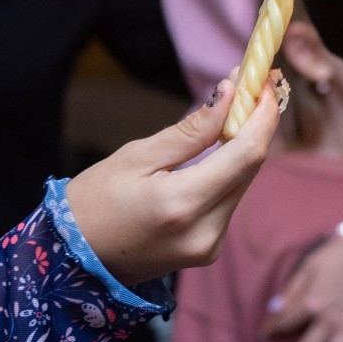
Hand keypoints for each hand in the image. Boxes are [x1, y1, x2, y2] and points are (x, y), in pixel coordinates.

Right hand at [65, 75, 277, 284]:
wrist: (76, 260)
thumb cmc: (94, 202)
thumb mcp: (136, 157)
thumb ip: (190, 130)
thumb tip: (229, 95)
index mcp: (183, 204)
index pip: (247, 154)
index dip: (264, 115)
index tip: (266, 81)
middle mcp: (205, 232)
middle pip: (250, 167)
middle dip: (256, 123)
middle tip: (251, 85)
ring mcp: (210, 246)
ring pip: (243, 183)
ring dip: (244, 144)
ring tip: (236, 108)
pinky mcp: (209, 250)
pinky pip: (230, 199)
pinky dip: (231, 170)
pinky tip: (222, 146)